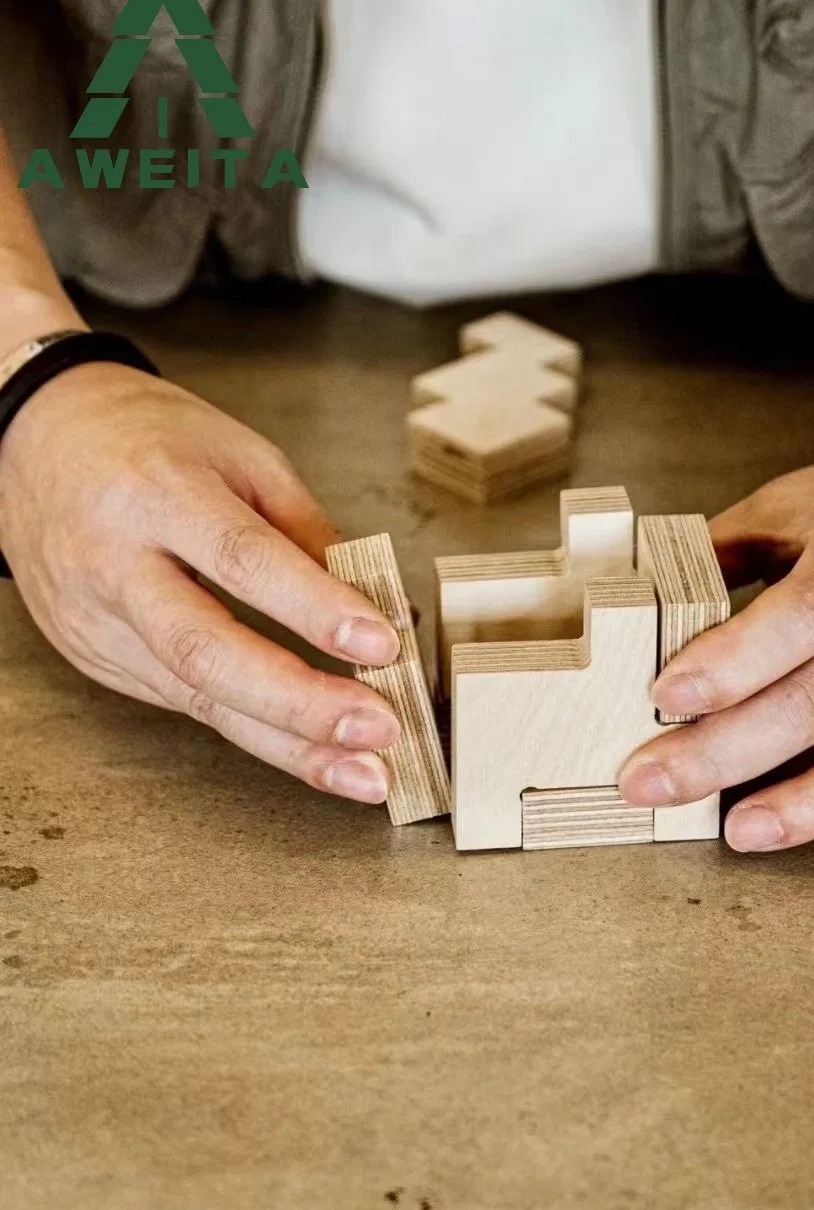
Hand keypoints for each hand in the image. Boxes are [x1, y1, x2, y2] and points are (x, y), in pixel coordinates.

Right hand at [0, 362, 402, 801]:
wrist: (37, 440)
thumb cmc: (145, 438)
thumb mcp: (240, 454)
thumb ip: (307, 530)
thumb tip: (378, 604)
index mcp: (157, 493)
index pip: (242, 559)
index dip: (315, 608)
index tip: (382, 644)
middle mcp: (116, 563)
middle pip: (205, 651)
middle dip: (300, 703)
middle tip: (377, 729)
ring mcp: (97, 619)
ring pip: (196, 698)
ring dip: (289, 745)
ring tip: (364, 771)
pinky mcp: (96, 656)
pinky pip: (184, 702)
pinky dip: (254, 730)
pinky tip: (310, 751)